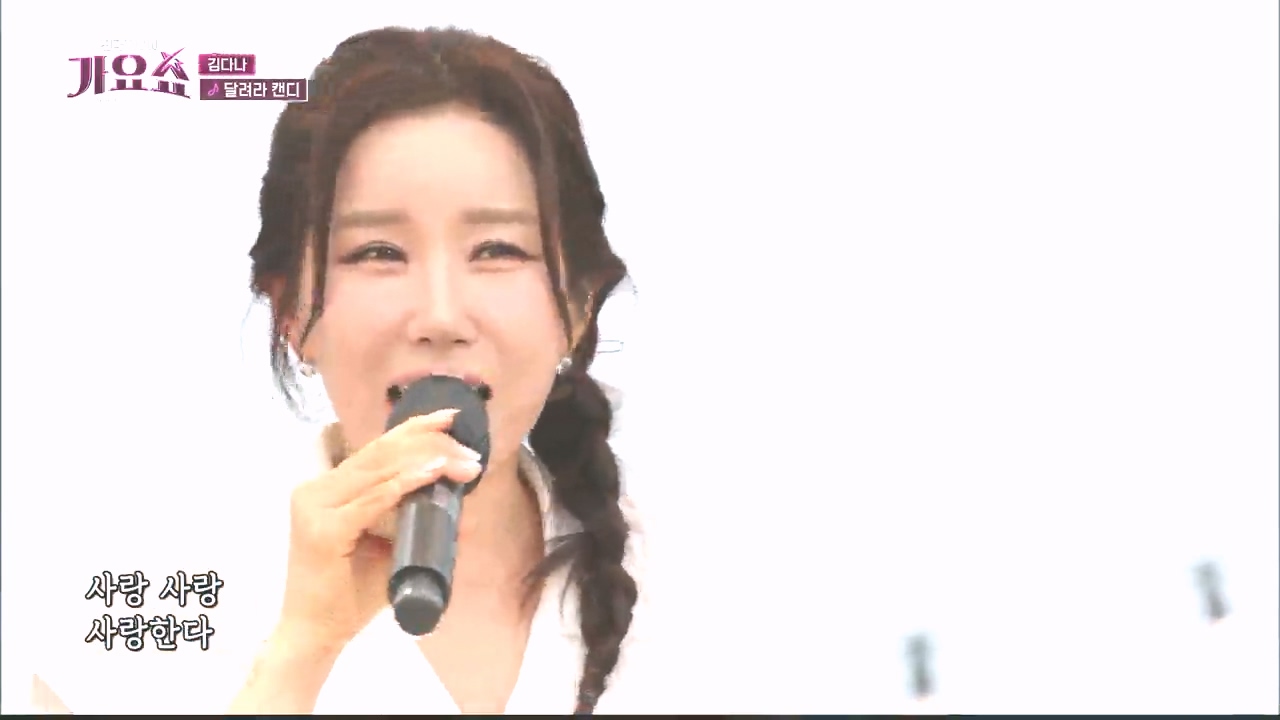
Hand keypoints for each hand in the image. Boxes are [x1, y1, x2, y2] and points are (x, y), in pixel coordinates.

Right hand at [276, 409, 482, 650]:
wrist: (316, 634)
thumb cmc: (349, 594)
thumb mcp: (386, 546)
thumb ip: (408, 518)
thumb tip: (455, 499)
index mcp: (327, 489)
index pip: (376, 449)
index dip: (414, 429)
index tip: (451, 419)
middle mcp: (316, 490)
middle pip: (381, 452)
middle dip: (431, 443)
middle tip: (471, 448)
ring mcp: (315, 507)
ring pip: (380, 469)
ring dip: (428, 461)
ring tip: (463, 461)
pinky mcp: (323, 529)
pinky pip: (373, 499)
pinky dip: (405, 484)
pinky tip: (432, 473)